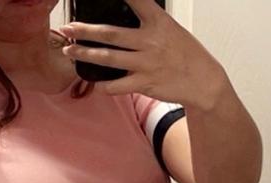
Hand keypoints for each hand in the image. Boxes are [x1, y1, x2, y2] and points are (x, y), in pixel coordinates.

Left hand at [59, 0, 228, 109]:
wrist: (203, 81)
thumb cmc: (186, 54)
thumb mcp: (170, 29)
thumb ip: (148, 22)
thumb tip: (125, 19)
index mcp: (158, 22)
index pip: (137, 0)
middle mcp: (150, 42)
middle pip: (111, 34)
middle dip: (85, 31)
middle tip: (67, 29)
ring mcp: (146, 64)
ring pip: (109, 58)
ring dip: (86, 55)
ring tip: (69, 51)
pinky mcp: (145, 84)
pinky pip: (118, 86)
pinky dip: (104, 86)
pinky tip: (95, 85)